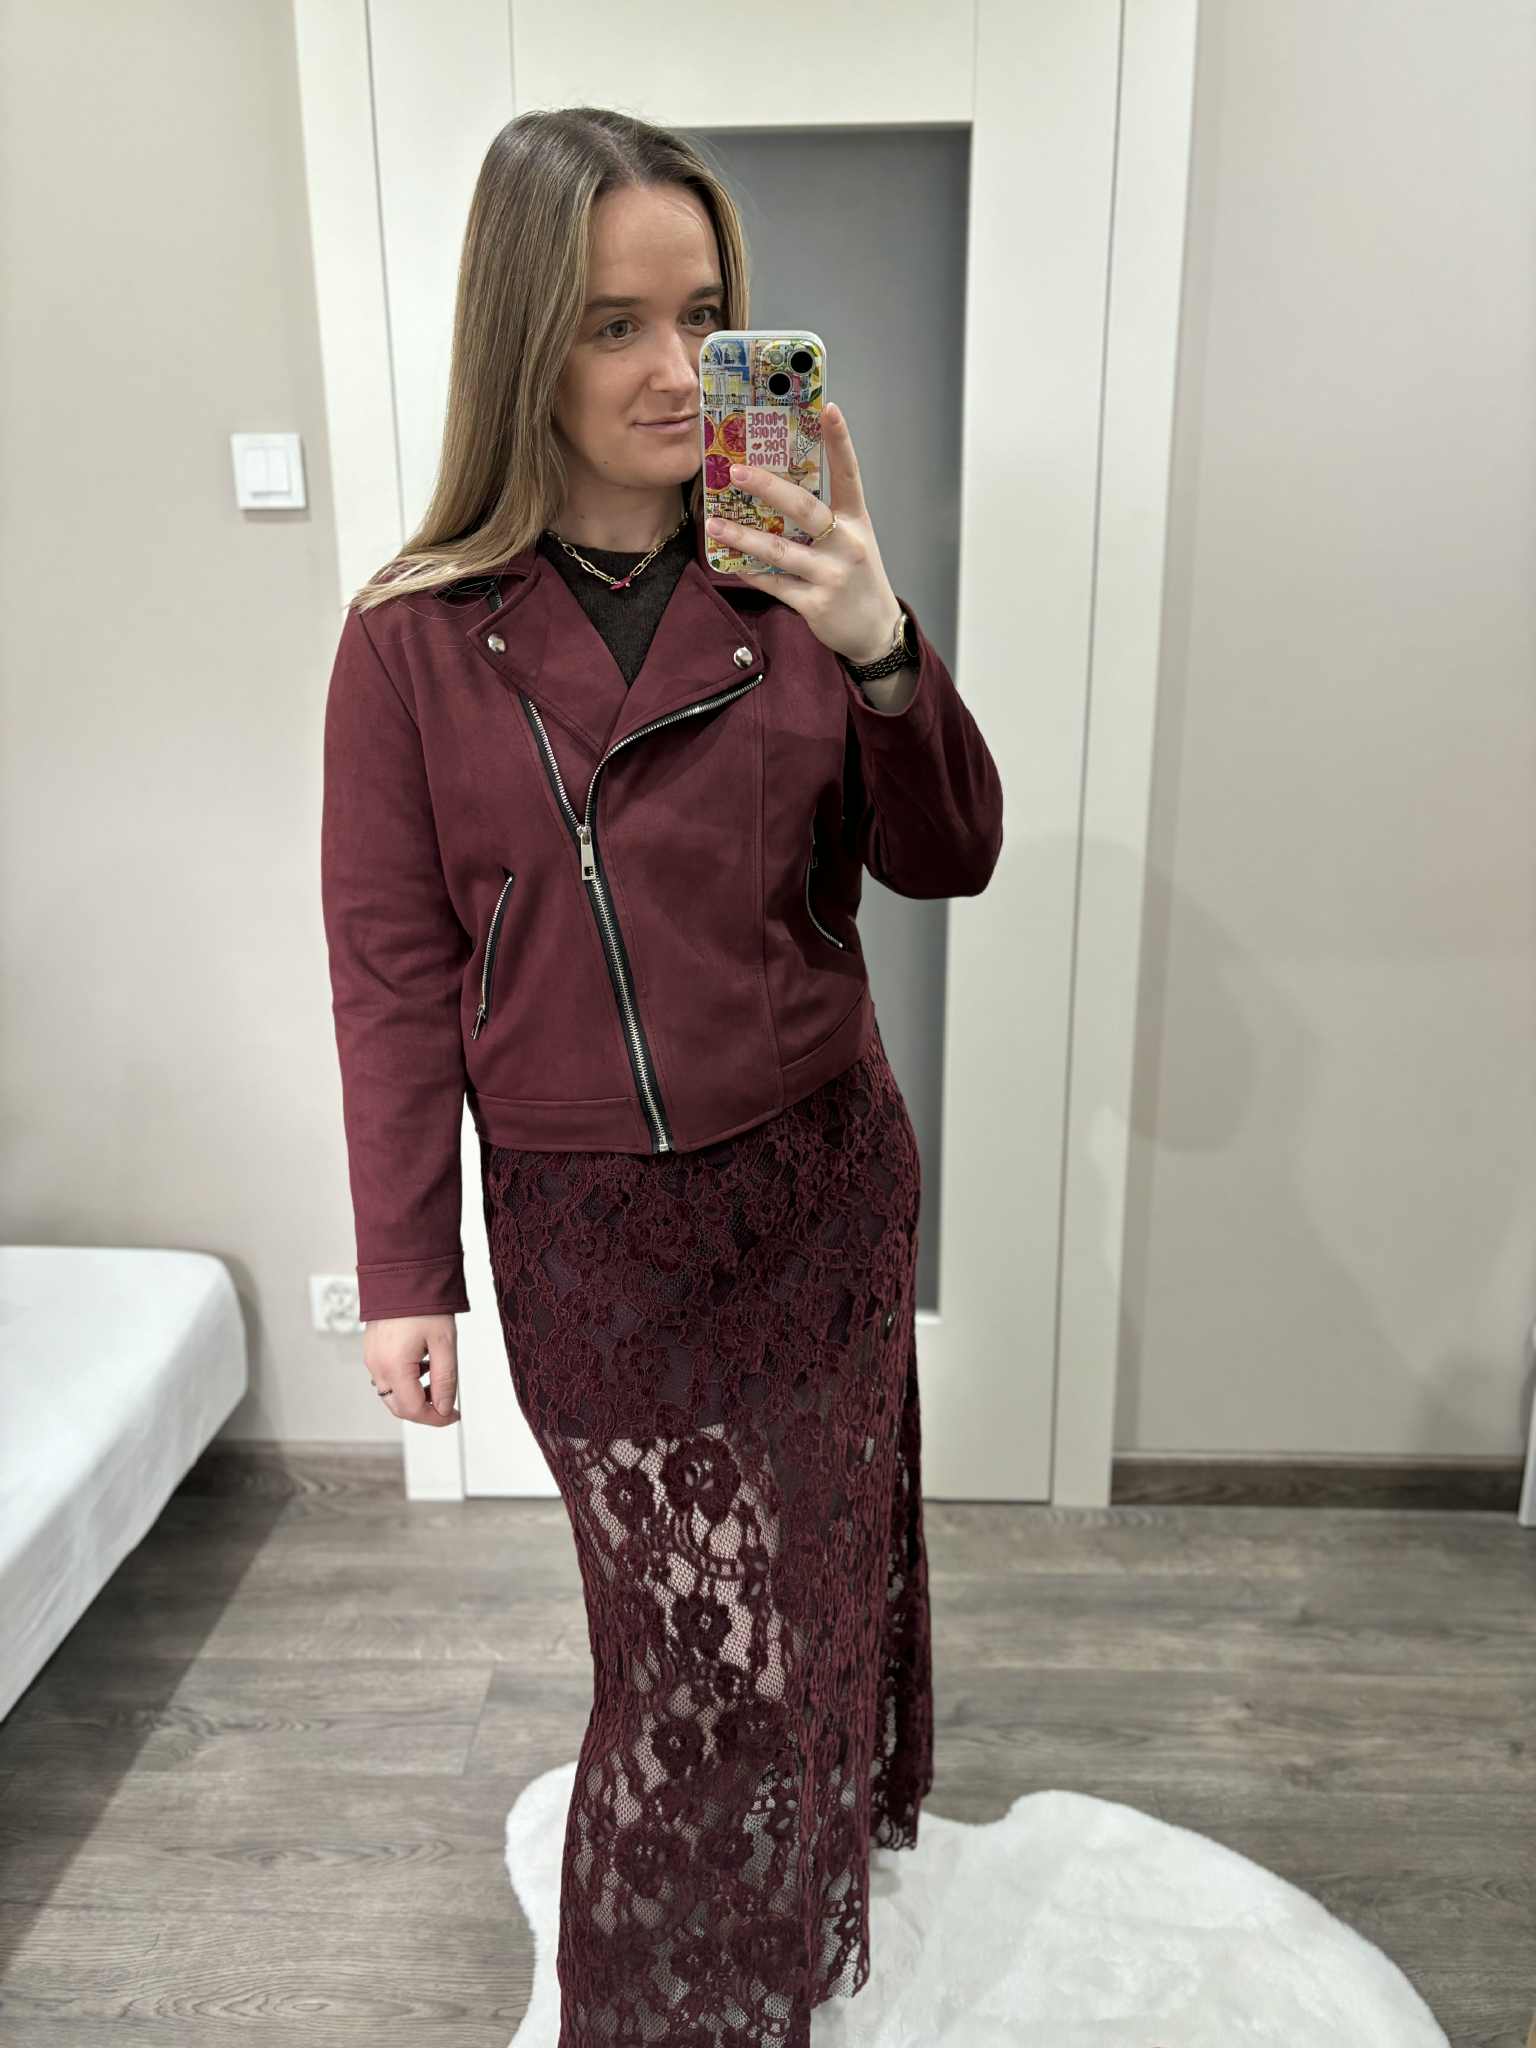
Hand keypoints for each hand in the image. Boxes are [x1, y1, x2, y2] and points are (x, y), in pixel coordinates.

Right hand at [364, 1314, 460, 1426]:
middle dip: (424, 1410)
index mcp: (393, 1366)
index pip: (413, 1410)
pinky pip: (386, 1377)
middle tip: (447, 1403)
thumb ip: (445, 1380)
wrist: (402, 1275)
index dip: (436, 1418)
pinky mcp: (371, 1350)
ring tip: (436, 1377)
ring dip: (414, 1395)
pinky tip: (421, 1365)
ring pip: (391, 1394)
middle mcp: (377, 1366)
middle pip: (398, 1407)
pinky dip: (404, 1381)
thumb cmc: (423, 1303)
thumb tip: (445, 1407)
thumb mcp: (445, 1343)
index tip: (453, 1415)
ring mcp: (371, 1358)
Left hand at [703, 402, 902, 666]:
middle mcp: (846, 543)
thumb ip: (823, 519)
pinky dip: (750, 572)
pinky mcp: (815, 603)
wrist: (876, 631)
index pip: (850, 473)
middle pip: (804, 508)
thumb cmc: (857, 578)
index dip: (840, 440)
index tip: (829, 408)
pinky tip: (729, 562)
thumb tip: (774, 493)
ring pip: (779, 550)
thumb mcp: (851, 541)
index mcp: (856, 521)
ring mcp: (831, 574)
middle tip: (735, 472)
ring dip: (742, 536)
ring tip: (714, 524)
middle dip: (767, 487)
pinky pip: (774, 584)